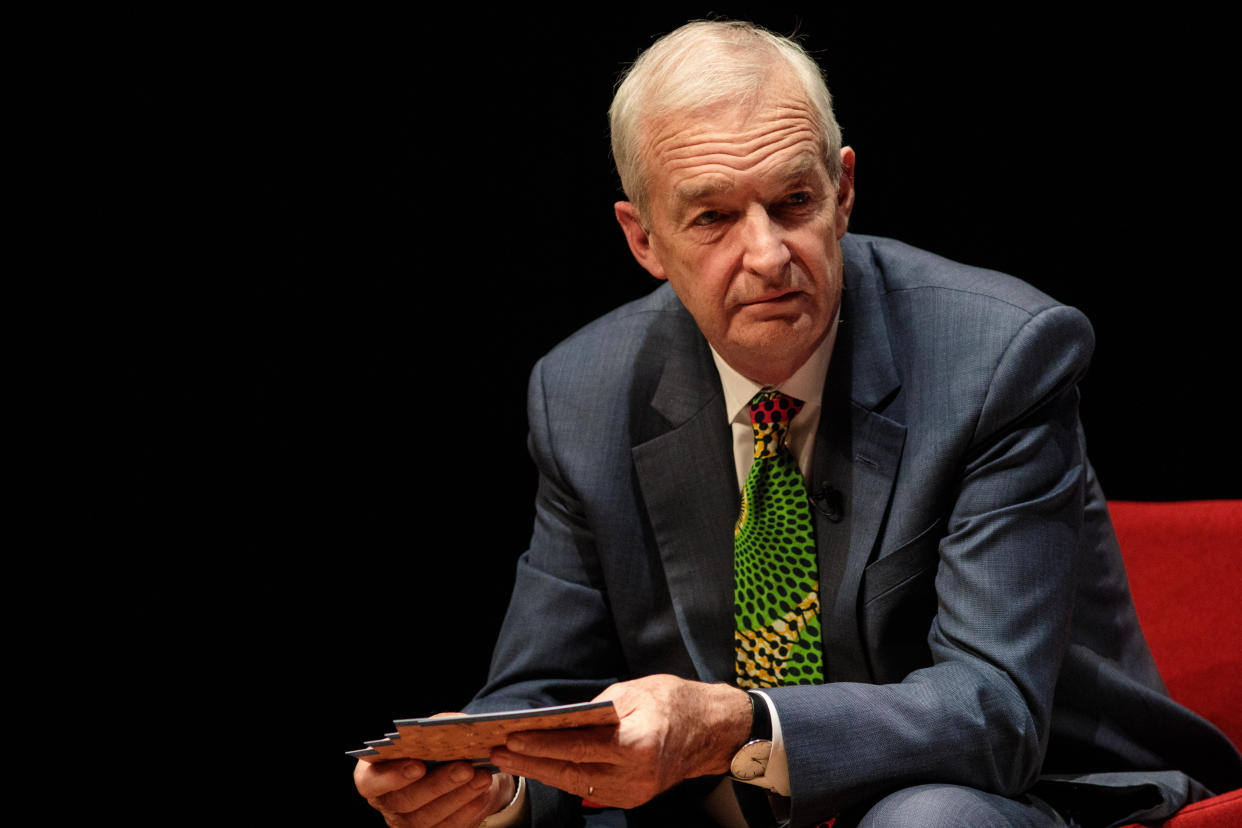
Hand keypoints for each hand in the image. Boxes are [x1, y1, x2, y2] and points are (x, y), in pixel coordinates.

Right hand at [353, 713, 516, 827]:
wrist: (459, 770)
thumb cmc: (437, 747)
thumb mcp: (434, 732)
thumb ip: (436, 728)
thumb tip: (451, 725)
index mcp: (374, 773)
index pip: (370, 781)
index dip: (391, 776)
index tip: (418, 765)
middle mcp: (387, 802)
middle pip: (405, 801)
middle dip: (438, 784)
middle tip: (464, 768)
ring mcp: (407, 822)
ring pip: (428, 816)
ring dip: (459, 795)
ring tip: (482, 776)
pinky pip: (448, 827)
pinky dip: (467, 809)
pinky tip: (482, 793)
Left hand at [490, 674, 749, 809]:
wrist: (712, 730)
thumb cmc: (674, 700)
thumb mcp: (634, 691)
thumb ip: (596, 710)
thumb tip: (558, 721)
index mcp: (637, 742)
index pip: (577, 746)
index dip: (541, 743)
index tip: (512, 736)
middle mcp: (636, 774)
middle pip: (572, 771)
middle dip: (531, 762)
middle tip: (498, 753)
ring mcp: (635, 791)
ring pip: (577, 785)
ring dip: (542, 773)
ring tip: (511, 761)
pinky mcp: (634, 798)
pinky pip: (591, 791)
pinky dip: (565, 779)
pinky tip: (543, 769)